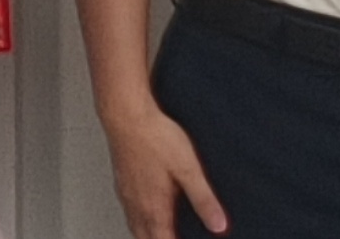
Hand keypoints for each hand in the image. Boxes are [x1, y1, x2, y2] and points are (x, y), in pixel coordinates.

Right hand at [103, 96, 224, 237]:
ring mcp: (126, 190)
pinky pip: (127, 207)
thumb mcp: (189, 169)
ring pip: (133, 223)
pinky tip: (142, 206)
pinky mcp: (120, 177)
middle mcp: (136, 202)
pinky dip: (136, 216)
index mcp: (154, 206)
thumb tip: (218, 225)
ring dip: (145, 234)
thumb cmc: (154, 137)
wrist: (125, 113)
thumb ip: (204, 199)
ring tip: (156, 234)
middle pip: (144, 237)